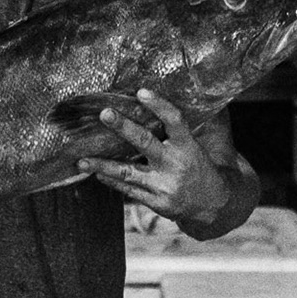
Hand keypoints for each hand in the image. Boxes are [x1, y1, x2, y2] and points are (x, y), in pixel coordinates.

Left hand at [77, 89, 230, 225]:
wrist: (215, 205)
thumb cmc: (203, 167)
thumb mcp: (204, 144)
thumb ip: (190, 125)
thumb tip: (181, 93)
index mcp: (188, 146)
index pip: (175, 121)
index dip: (159, 105)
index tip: (141, 92)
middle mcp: (174, 164)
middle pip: (145, 143)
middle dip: (123, 127)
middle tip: (104, 114)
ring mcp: (164, 185)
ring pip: (128, 172)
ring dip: (102, 165)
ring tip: (81, 160)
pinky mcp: (155, 201)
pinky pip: (129, 189)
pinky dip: (112, 180)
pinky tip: (96, 173)